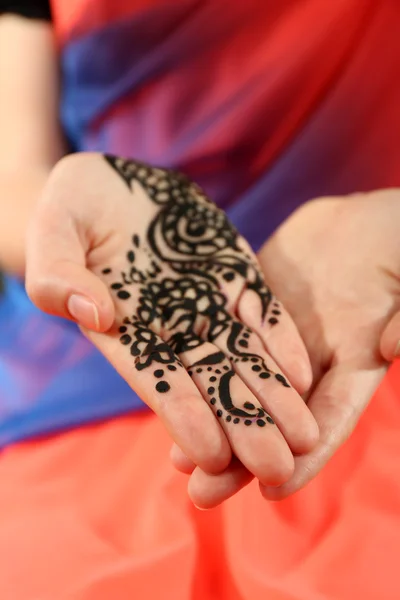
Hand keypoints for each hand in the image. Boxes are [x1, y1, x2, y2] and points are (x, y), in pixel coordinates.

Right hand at [25, 153, 317, 488]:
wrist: (113, 181)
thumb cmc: (72, 206)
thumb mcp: (53, 230)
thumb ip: (59, 274)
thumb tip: (95, 314)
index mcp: (125, 328)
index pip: (157, 381)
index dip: (185, 417)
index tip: (213, 455)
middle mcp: (170, 325)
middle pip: (211, 382)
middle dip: (243, 426)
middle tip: (277, 469)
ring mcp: (206, 300)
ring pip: (244, 356)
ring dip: (274, 396)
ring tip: (306, 435)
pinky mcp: (233, 272)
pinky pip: (261, 311)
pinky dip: (281, 341)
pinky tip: (304, 373)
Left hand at [173, 189, 398, 506]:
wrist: (367, 221)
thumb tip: (391, 346)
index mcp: (356, 363)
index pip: (331, 418)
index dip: (307, 456)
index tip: (274, 488)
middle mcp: (312, 361)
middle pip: (275, 418)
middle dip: (241, 457)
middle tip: (202, 493)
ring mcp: (278, 335)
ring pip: (242, 386)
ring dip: (212, 421)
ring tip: (176, 460)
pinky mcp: (253, 305)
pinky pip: (224, 338)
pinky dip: (203, 366)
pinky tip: (174, 390)